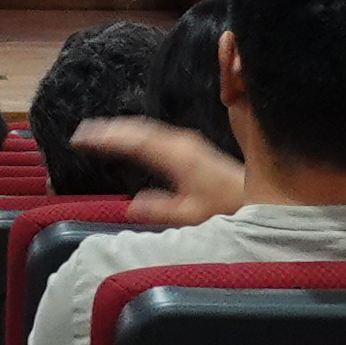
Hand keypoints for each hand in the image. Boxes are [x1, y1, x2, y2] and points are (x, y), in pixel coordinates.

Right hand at [62, 113, 245, 226]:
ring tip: (98, 133)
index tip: (81, 137)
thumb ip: (161, 210)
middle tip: (81, 133)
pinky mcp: (191, 147)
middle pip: (139, 128)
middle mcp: (182, 143)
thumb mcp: (193, 216)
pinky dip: (136, 134)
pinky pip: (156, 134)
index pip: (135, 140)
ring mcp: (188, 143)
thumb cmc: (228, 208)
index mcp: (178, 156)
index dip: (107, 136)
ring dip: (122, 129)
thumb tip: (131, 207)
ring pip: (148, 129)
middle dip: (110, 128)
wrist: (264, 197)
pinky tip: (128, 140)